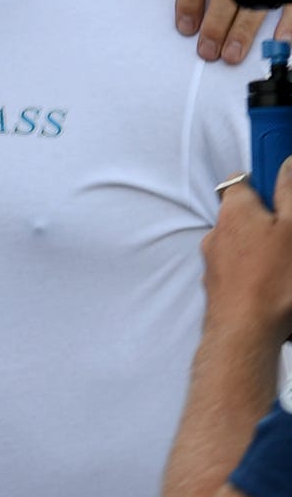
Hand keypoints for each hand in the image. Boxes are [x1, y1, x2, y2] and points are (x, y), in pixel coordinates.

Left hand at [201, 175, 291, 344]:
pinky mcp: (218, 285)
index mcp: (234, 211)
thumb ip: (289, 191)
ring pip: (243, 243)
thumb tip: (287, 164)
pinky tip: (275, 282)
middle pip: (245, 214)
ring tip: (287, 261)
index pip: (241, 180)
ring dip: (265, 246)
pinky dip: (256, 269)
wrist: (245, 331)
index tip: (282, 184)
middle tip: (290, 233)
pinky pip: (240, 268)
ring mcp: (213, 261)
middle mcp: (216, 233)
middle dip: (270, 219)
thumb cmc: (272, 279)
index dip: (263, 178)